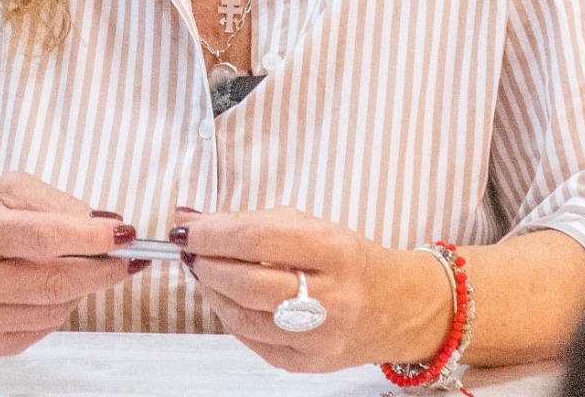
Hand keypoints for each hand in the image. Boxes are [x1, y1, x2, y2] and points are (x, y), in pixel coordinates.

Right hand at [0, 173, 137, 355]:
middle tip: (127, 258)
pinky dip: (59, 308)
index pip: (45, 237)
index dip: (91, 237)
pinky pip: (41, 330)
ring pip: (54, 310)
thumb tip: (104, 223)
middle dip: (103, 270)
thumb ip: (55, 201)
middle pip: (55, 282)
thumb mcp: (4, 189)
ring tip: (84, 265)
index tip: (124, 233)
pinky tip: (52, 287)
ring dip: (82, 288)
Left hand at [172, 206, 453, 371]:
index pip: (259, 240)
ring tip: (203, 269)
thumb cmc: (349, 258)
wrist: (397, 307)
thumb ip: (252, 222)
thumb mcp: (311, 226)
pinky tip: (223, 297)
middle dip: (207, 264)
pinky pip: (253, 342)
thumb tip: (191, 220)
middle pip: (248, 283)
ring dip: (211, 290)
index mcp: (334, 251)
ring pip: (244, 318)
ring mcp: (319, 337)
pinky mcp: (307, 364)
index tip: (187, 227)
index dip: (214, 234)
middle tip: (190, 249)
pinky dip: (228, 316)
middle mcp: (331, 298)